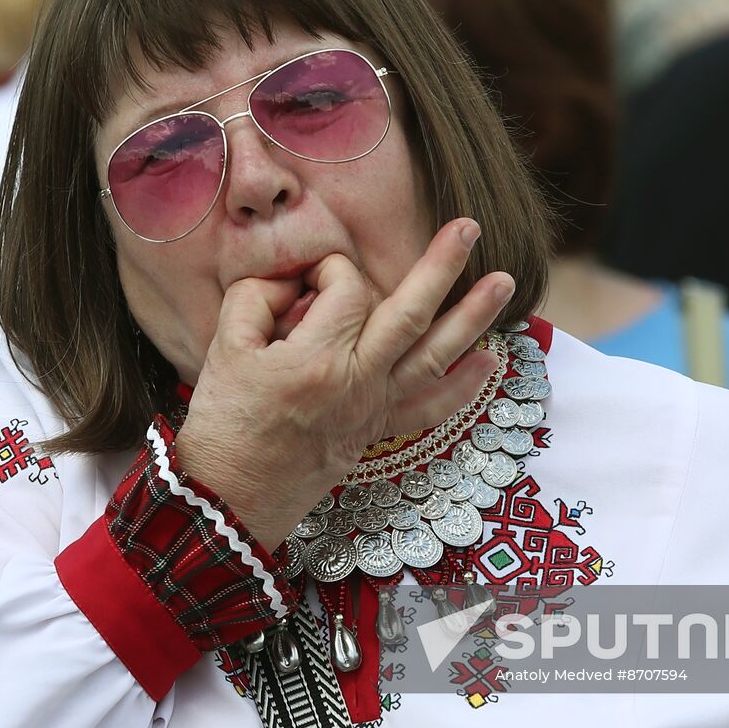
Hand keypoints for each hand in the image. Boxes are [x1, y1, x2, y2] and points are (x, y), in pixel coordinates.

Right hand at [177, 218, 514, 548]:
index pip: (344, 289)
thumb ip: (257, 298)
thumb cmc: (223, 424)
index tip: (303, 279)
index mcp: (315, 358)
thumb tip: (295, 281)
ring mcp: (372, 410)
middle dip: (440, 266)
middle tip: (469, 228)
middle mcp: (356, 382)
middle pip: (408, 313)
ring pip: (432, 357)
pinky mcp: (375, 432)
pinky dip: (463, 387)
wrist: (229, 499)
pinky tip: (491, 361)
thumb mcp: (224, 348)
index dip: (327, 270)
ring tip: (506, 283)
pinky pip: (428, 409)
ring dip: (472, 318)